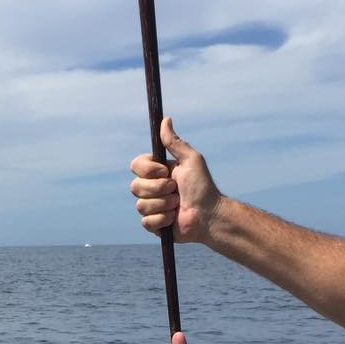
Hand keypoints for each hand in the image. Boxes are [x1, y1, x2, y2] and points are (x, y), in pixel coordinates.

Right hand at [128, 117, 222, 241]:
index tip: (164, 170)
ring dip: (163, 204)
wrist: (209, 215)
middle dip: (158, 189)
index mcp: (157, 172)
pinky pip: (146, 221)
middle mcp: (151, 188)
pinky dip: (162, 219)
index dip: (147, 169)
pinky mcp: (154, 224)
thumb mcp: (190, 160)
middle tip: (176, 190)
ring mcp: (151, 206)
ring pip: (141, 205)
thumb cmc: (203, 187)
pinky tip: (173, 218)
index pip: (135, 165)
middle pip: (135, 187)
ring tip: (178, 205)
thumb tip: (166, 119)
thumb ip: (175, 142)